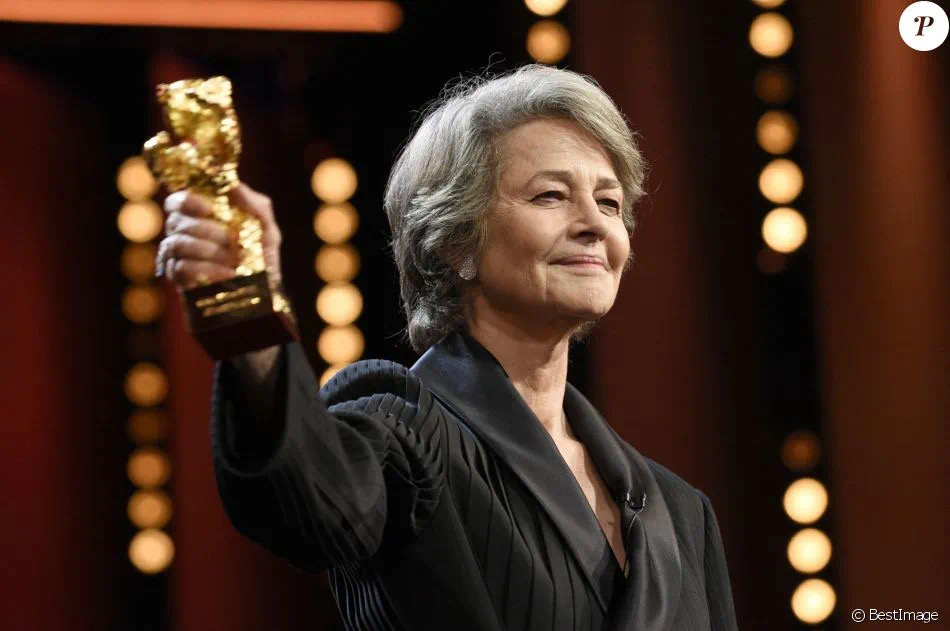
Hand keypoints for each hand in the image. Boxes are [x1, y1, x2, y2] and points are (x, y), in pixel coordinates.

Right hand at [156, 183, 283, 291]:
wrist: (264, 293)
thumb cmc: (263, 256)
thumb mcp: (267, 229)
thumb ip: (255, 206)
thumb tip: (235, 184)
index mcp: (200, 217)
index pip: (177, 201)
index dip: (186, 200)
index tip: (208, 208)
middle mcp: (183, 233)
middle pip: (176, 221)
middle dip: (207, 230)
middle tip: (231, 240)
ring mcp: (177, 257)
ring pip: (178, 244)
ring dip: (209, 250)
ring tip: (232, 260)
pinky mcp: (179, 279)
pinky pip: (182, 268)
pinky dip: (206, 269)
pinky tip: (227, 274)